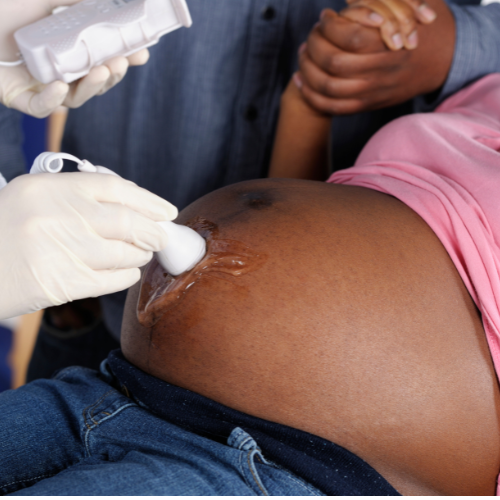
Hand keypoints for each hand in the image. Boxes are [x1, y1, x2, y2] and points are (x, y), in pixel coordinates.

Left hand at [0, 0, 149, 117]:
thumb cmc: (4, 7)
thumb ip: (77, 0)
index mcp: (69, 50)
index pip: (104, 59)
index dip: (125, 59)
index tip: (142, 53)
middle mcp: (59, 70)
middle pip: (94, 84)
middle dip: (112, 75)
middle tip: (121, 63)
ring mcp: (41, 87)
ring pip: (75, 98)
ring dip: (92, 87)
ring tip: (102, 72)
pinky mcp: (20, 99)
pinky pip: (41, 107)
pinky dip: (52, 99)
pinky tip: (59, 86)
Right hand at [0, 172, 177, 319]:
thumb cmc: (4, 231)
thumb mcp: (33, 199)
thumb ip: (77, 197)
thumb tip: (131, 206)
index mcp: (49, 187)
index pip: (113, 187)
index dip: (147, 200)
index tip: (167, 210)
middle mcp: (57, 215)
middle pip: (126, 221)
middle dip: (153, 231)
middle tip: (163, 237)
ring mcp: (60, 250)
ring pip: (123, 252)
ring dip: (140, 254)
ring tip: (141, 253)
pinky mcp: (62, 283)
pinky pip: (112, 279)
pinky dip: (127, 275)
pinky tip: (126, 271)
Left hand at [295, 0, 454, 114]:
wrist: (442, 61)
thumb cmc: (423, 25)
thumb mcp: (413, 2)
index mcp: (390, 43)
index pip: (350, 37)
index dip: (329, 26)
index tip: (324, 16)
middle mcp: (380, 70)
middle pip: (333, 63)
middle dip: (313, 47)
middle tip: (309, 36)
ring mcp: (373, 91)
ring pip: (329, 88)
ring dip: (308, 71)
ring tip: (302, 56)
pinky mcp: (367, 105)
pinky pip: (333, 108)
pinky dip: (312, 96)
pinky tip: (302, 81)